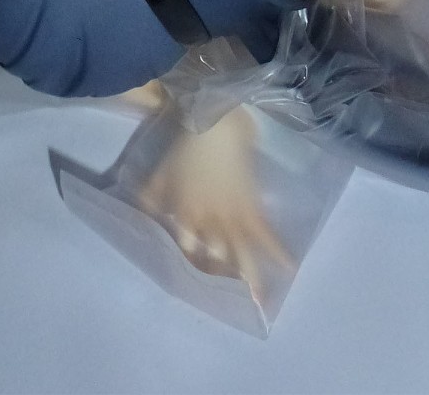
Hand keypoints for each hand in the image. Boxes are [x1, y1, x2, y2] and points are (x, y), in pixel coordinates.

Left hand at [134, 108, 291, 293]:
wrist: (215, 125)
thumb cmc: (185, 148)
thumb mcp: (160, 173)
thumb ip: (150, 195)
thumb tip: (140, 210)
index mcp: (185, 214)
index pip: (187, 247)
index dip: (192, 265)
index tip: (197, 283)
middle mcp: (209, 221)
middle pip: (216, 256)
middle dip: (223, 279)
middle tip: (230, 302)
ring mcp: (232, 214)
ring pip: (241, 251)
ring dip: (250, 276)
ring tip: (258, 300)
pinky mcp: (252, 205)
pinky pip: (265, 232)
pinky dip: (276, 250)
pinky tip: (289, 267)